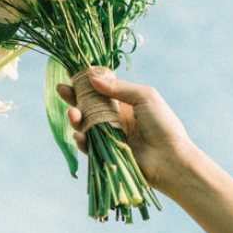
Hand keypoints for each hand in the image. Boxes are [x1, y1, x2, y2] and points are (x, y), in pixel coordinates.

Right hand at [58, 69, 197, 197]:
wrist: (171, 159)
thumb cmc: (163, 125)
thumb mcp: (144, 97)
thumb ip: (118, 88)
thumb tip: (92, 77)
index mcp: (125, 102)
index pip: (101, 89)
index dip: (86, 82)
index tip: (72, 73)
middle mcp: (115, 118)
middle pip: (88, 105)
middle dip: (73, 97)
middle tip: (61, 89)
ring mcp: (110, 136)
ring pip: (85, 125)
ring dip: (75, 118)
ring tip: (73, 114)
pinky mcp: (106, 154)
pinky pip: (89, 146)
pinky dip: (82, 140)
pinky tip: (79, 135)